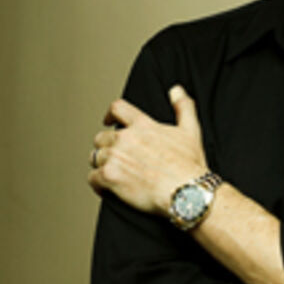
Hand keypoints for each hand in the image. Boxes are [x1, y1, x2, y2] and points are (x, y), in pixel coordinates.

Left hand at [87, 85, 208, 215]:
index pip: (117, 109)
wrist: (186, 192)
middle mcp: (125, 137)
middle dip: (106, 147)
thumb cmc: (189, 166)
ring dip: (101, 165)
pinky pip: (92, 178)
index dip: (109, 115)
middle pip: (101, 137)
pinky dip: (98, 184)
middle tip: (115, 159)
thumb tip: (176, 91)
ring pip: (95, 157)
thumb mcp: (191, 131)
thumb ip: (183, 107)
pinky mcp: (109, 176)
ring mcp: (115, 156)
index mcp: (142, 125)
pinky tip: (107, 189)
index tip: (107, 121)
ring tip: (113, 174)